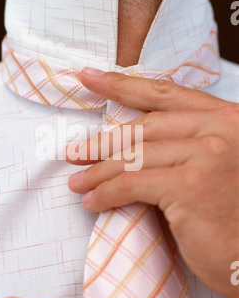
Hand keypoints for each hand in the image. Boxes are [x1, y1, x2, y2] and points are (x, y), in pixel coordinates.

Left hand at [66, 68, 238, 297]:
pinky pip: (131, 184)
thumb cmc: (232, 218)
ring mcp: (207, 154)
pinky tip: (93, 202)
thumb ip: (187, 144)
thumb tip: (131, 140)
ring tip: (78, 182)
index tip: (90, 78)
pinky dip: (105, 193)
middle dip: (103, 141)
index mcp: (227, 119)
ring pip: (133, 156)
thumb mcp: (216, 166)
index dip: (123, 85)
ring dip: (97, 171)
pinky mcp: (190, 185)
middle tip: (75, 152)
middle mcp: (220, 129)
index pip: (165, 94)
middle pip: (144, 127)